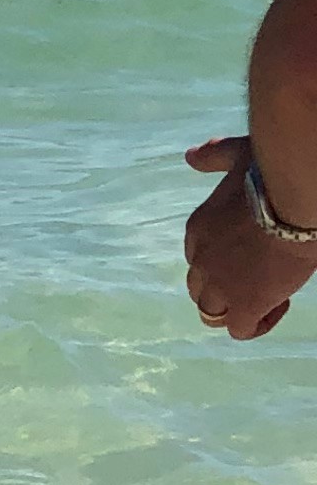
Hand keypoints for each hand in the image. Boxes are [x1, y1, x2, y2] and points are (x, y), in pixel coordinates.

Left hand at [184, 135, 316, 339]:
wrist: (292, 198)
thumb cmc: (271, 175)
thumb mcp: (235, 155)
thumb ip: (214, 155)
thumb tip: (191, 156)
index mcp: (198, 229)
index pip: (198, 257)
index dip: (224, 260)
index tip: (254, 252)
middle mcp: (200, 260)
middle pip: (199, 288)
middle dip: (226, 288)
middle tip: (261, 277)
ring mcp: (220, 284)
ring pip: (211, 313)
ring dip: (237, 310)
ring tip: (270, 296)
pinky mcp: (246, 303)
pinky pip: (241, 329)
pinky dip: (258, 324)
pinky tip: (280, 304)